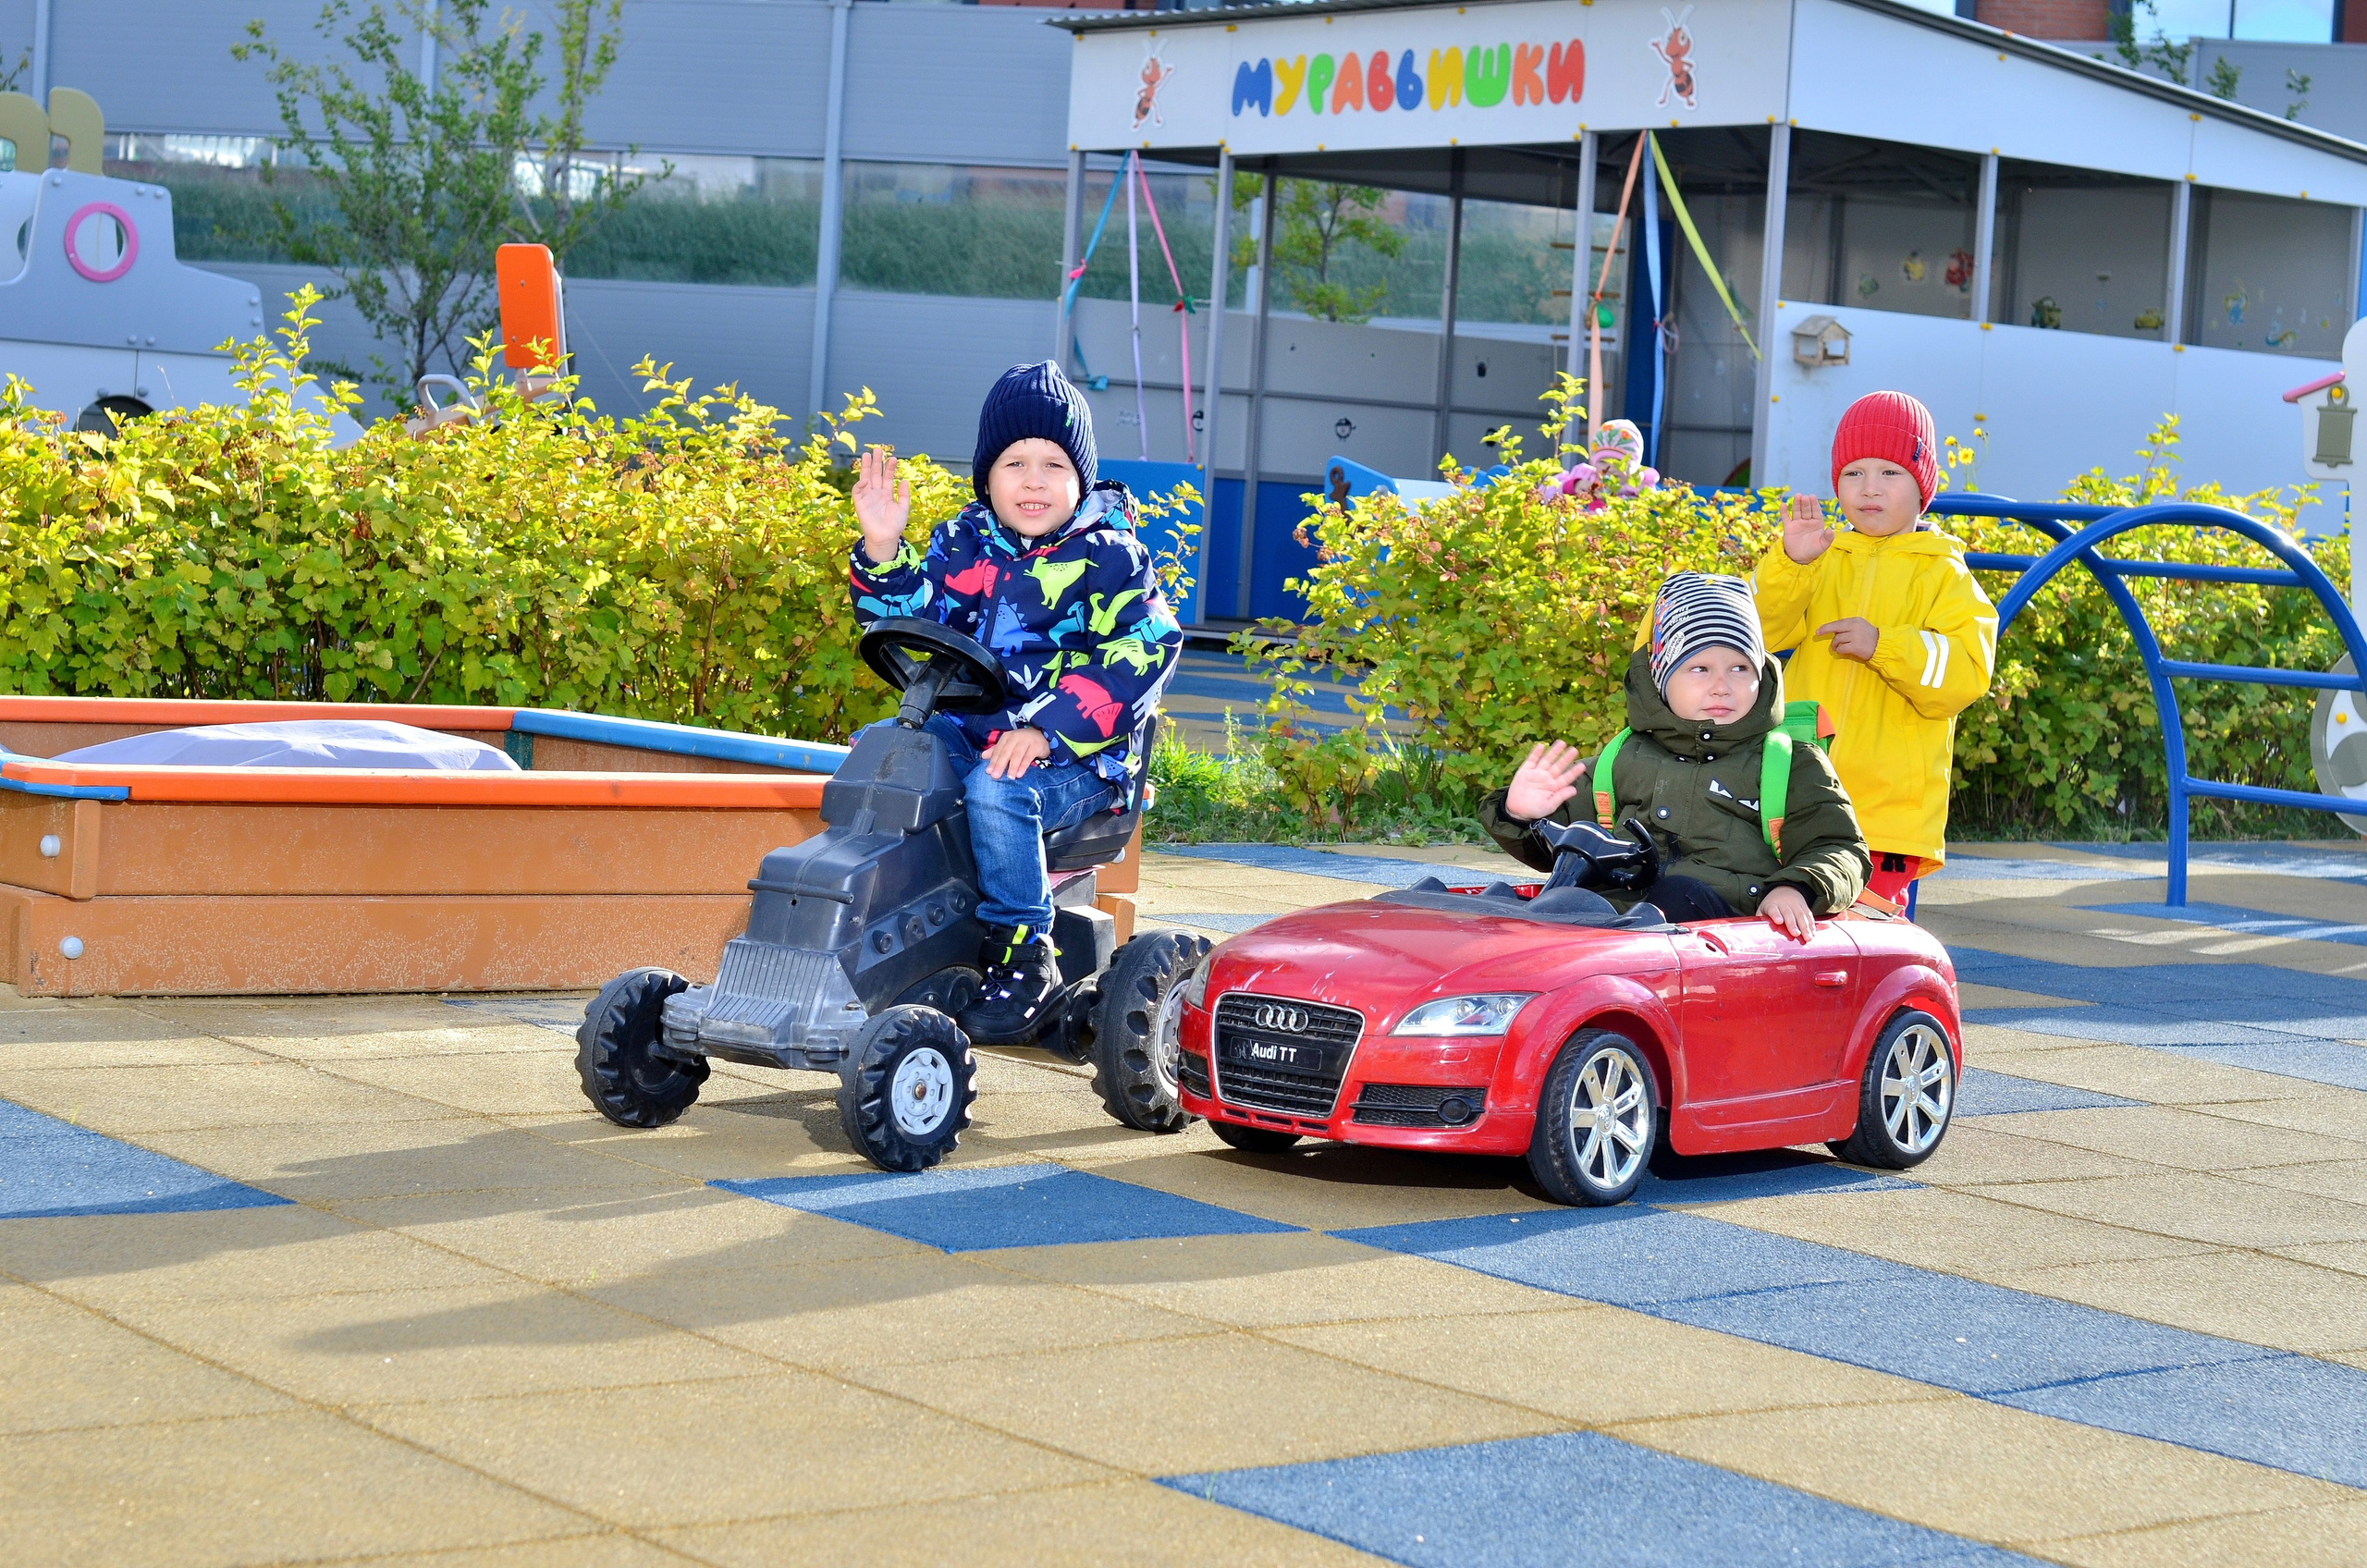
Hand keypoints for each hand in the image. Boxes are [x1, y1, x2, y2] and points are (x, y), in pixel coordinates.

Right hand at [853, 445, 910, 563]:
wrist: (886, 538)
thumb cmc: (895, 525)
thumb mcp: (903, 508)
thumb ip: (904, 494)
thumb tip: (904, 480)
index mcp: (887, 493)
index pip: (887, 477)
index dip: (890, 467)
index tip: (894, 459)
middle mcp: (876, 493)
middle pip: (875, 474)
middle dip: (876, 462)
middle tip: (877, 449)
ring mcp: (868, 497)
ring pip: (865, 478)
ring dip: (866, 467)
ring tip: (867, 455)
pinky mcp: (860, 503)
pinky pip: (858, 491)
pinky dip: (860, 484)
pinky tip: (866, 479)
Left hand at [983, 725, 1050, 779]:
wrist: (1041, 735)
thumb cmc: (1022, 742)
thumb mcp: (1008, 744)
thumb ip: (996, 750)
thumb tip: (983, 756)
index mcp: (1006, 737)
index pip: (998, 750)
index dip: (993, 761)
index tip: (988, 772)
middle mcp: (1015, 738)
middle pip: (1006, 752)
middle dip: (1000, 764)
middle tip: (995, 776)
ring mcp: (1026, 741)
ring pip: (1017, 755)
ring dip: (1012, 766)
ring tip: (1009, 777)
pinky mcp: (1036, 746)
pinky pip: (1028, 757)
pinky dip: (1024, 766)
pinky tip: (1020, 774)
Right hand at [1505, 740, 1584, 821]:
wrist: (1516, 810)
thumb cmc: (1534, 809)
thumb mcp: (1549, 806)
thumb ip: (1561, 797)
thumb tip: (1574, 790)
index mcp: (1554, 787)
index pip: (1566, 777)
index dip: (1574, 772)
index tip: (1582, 766)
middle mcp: (1547, 778)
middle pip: (1558, 766)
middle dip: (1566, 758)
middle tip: (1574, 750)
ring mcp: (1536, 773)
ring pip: (1547, 760)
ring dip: (1554, 752)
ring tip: (1561, 743)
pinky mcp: (1525, 771)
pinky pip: (1532, 760)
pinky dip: (1536, 753)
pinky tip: (1541, 746)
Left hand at [1759, 884, 1815, 940]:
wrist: (1784, 889)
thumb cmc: (1771, 905)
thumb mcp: (1763, 910)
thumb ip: (1762, 920)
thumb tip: (1758, 933)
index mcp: (1772, 904)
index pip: (1773, 909)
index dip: (1776, 915)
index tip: (1779, 921)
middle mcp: (1784, 903)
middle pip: (1789, 913)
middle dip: (1793, 924)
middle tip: (1795, 934)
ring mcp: (1795, 903)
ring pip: (1801, 915)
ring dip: (1805, 927)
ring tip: (1808, 938)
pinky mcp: (1804, 905)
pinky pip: (1808, 915)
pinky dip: (1811, 924)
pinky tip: (1813, 933)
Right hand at [1783, 493, 1834, 563]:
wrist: (1800, 558)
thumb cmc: (1813, 551)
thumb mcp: (1823, 546)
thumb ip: (1828, 538)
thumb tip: (1830, 529)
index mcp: (1817, 523)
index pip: (1816, 511)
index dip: (1814, 504)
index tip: (1812, 497)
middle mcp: (1807, 521)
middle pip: (1806, 510)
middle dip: (1806, 503)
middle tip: (1804, 497)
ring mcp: (1797, 523)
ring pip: (1797, 511)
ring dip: (1796, 504)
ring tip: (1797, 496)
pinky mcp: (1788, 527)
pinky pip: (1786, 518)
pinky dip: (1784, 512)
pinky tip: (1783, 505)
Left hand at [1816, 617, 1878, 660]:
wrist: (1882, 646)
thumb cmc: (1870, 637)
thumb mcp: (1861, 627)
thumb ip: (1849, 627)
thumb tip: (1835, 632)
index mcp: (1856, 621)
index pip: (1839, 622)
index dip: (1828, 626)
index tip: (1820, 629)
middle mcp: (1855, 626)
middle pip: (1835, 627)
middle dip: (1825, 630)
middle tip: (1818, 634)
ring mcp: (1855, 636)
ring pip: (1837, 639)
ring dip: (1834, 645)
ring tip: (1836, 648)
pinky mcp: (1855, 646)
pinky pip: (1841, 648)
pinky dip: (1839, 651)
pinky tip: (1841, 651)